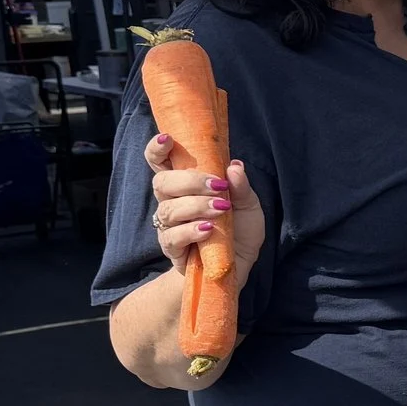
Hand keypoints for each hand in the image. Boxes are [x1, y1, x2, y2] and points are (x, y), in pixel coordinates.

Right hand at [144, 134, 264, 282]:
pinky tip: (208, 229)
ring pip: (169, 209)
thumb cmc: (239, 231)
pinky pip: (172, 236)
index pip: (161, 163)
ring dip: (196, 206)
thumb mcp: (249, 207)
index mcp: (186, 186)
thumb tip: (235, 166)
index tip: (167, 139)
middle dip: (189, 181)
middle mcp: (172, 202)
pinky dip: (191, 230)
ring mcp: (169, 226)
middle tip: (217, 185)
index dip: (158, 149)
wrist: (236, 266)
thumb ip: (242, 187)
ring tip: (221, 210)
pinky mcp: (172, 248)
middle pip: (162, 183)